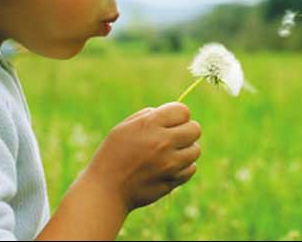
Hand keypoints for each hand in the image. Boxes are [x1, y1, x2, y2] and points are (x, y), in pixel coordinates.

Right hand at [83, 102, 201, 211]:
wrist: (105, 190)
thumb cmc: (113, 155)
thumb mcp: (124, 128)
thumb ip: (149, 116)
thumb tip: (172, 114)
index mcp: (149, 125)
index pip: (183, 111)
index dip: (179, 115)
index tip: (172, 122)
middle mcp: (162, 142)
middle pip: (195, 129)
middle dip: (187, 131)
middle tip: (174, 137)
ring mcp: (169, 163)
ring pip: (196, 150)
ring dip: (187, 150)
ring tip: (171, 153)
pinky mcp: (172, 180)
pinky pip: (191, 169)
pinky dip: (184, 167)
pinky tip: (170, 167)